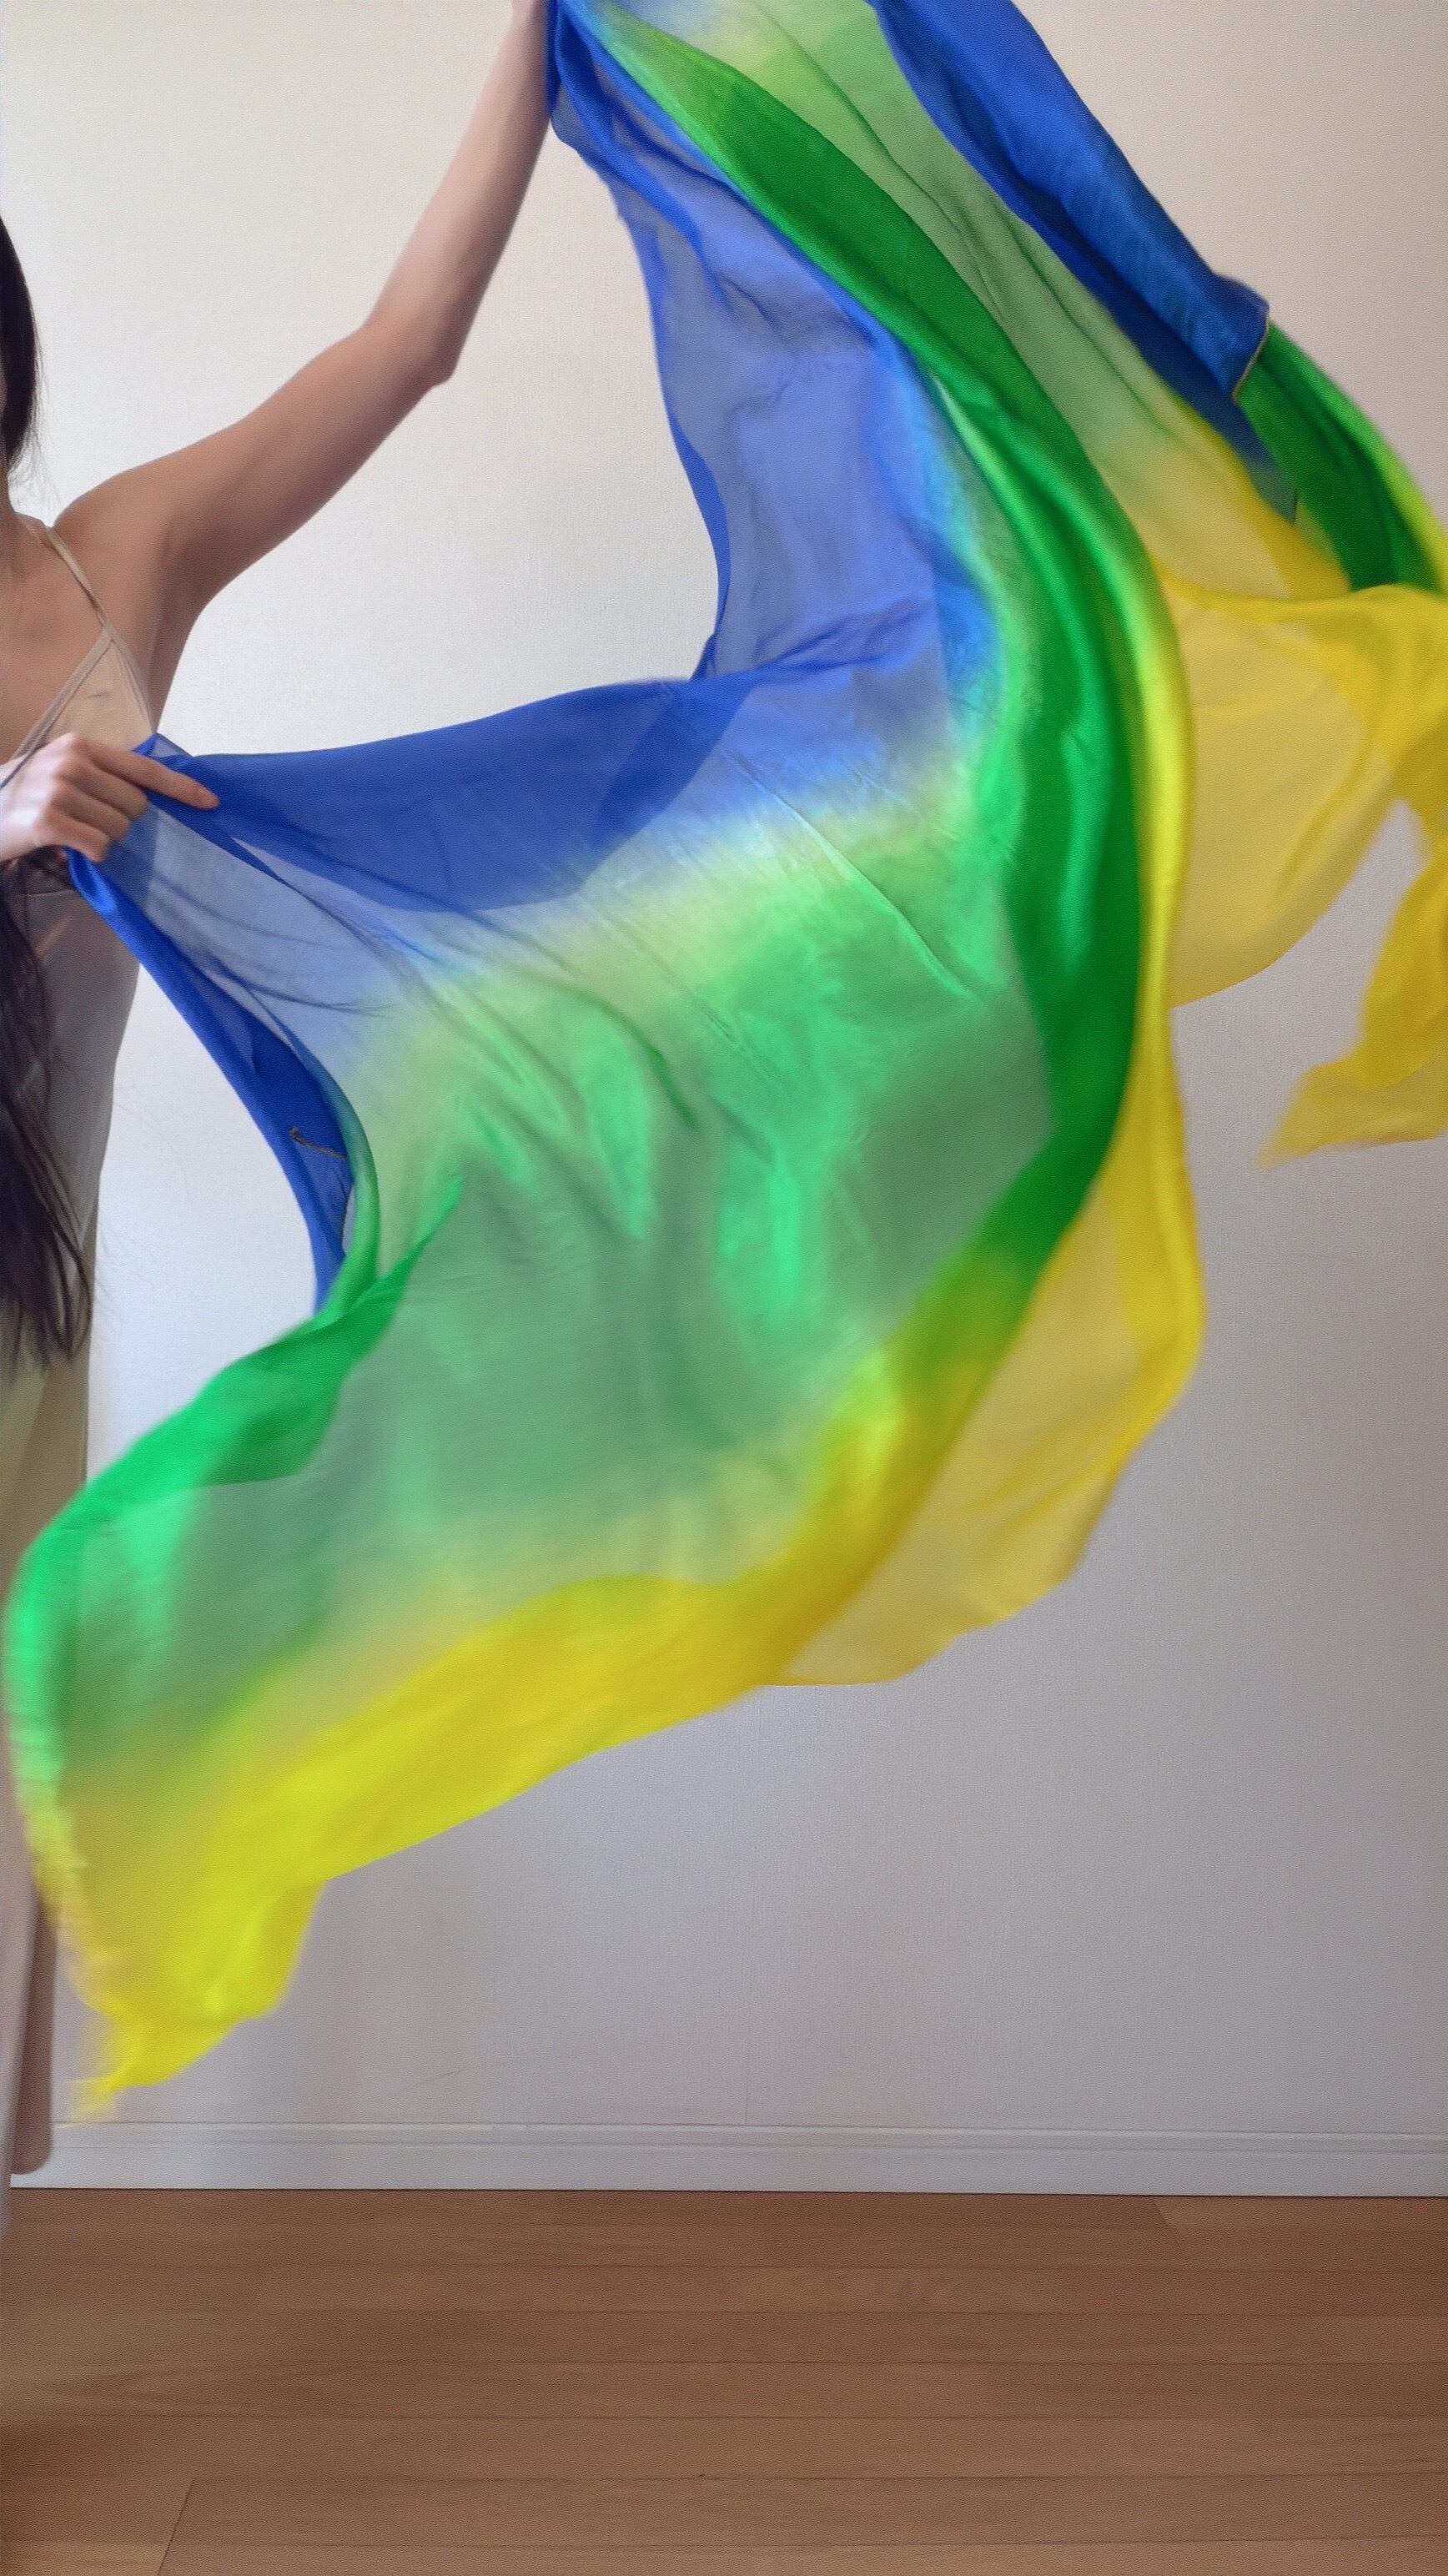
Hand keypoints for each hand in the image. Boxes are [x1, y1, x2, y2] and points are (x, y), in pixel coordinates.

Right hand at [0, 736, 217, 872]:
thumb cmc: (30, 797)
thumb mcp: (65, 772)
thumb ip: (106, 777)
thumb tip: (156, 798)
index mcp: (82, 746)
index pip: (144, 768)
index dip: (180, 787)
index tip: (210, 802)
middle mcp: (71, 761)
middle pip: (136, 806)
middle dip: (124, 823)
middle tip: (92, 823)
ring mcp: (58, 788)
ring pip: (119, 829)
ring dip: (105, 840)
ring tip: (77, 833)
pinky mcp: (47, 819)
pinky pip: (98, 845)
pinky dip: (93, 854)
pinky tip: (73, 848)